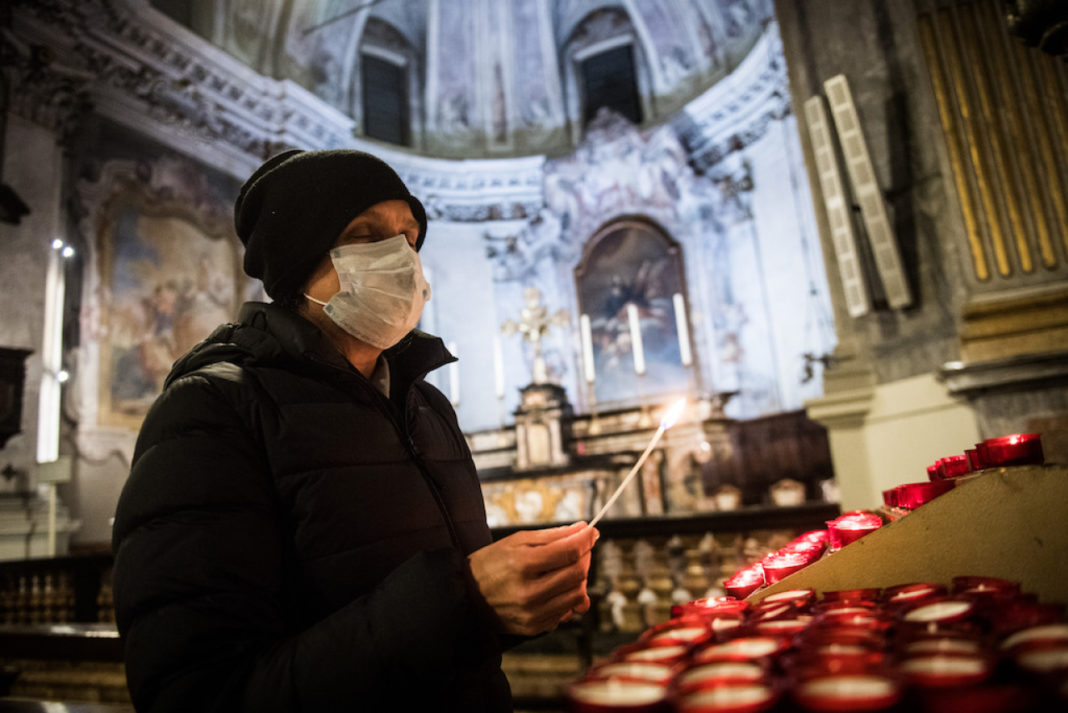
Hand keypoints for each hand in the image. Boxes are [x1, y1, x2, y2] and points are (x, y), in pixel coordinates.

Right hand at [468, 521, 598, 636]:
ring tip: (567, 567)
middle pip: (577, 573)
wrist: (466, 596)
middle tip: (581, 548)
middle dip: (585, 557)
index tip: (591, 531)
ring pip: (577, 595)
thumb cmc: (492, 563)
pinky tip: (555, 587)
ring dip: (579, 578)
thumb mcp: (517, 541)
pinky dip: (567, 597)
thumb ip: (552, 536)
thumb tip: (583, 529)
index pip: (569, 552)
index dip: (585, 539)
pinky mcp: (535, 628)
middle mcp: (529, 592)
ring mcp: (533, 614)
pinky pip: (566, 611)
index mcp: (522, 564)